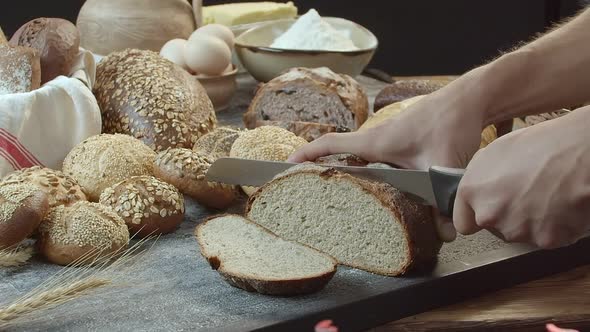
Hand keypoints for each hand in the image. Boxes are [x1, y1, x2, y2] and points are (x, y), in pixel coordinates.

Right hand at [288, 82, 488, 241]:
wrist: (471, 97)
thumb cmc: (451, 121)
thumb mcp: (443, 165)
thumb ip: (443, 203)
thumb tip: (445, 234)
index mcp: (375, 141)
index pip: (330, 144)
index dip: (306, 154)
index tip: (286, 164)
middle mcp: (377, 138)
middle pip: (339, 152)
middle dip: (321, 167)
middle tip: (307, 186)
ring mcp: (390, 138)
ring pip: (360, 157)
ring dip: (347, 168)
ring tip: (339, 192)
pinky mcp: (403, 141)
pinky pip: (377, 157)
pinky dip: (371, 169)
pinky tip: (381, 187)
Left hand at [454, 107, 589, 248]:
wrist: (582, 151)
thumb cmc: (542, 145)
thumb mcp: (495, 153)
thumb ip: (478, 180)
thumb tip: (476, 194)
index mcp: (472, 192)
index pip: (464, 223)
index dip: (477, 216)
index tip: (488, 209)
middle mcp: (489, 215)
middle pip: (494, 229)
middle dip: (506, 217)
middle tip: (525, 195)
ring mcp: (517, 230)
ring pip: (519, 235)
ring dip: (529, 222)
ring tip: (546, 196)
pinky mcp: (545, 240)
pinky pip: (545, 238)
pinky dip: (553, 227)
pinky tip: (560, 205)